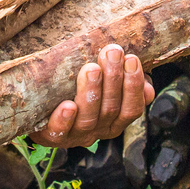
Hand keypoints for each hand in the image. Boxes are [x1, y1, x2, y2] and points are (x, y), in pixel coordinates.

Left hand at [29, 44, 153, 147]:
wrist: (40, 110)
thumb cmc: (78, 90)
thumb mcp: (106, 87)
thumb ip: (126, 86)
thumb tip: (149, 89)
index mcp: (115, 121)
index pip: (132, 108)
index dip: (134, 86)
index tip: (131, 59)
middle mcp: (99, 130)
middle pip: (111, 108)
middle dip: (113, 79)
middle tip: (112, 52)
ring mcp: (76, 135)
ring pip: (88, 118)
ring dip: (92, 93)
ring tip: (91, 69)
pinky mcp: (52, 136)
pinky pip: (59, 131)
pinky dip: (64, 119)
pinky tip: (67, 105)